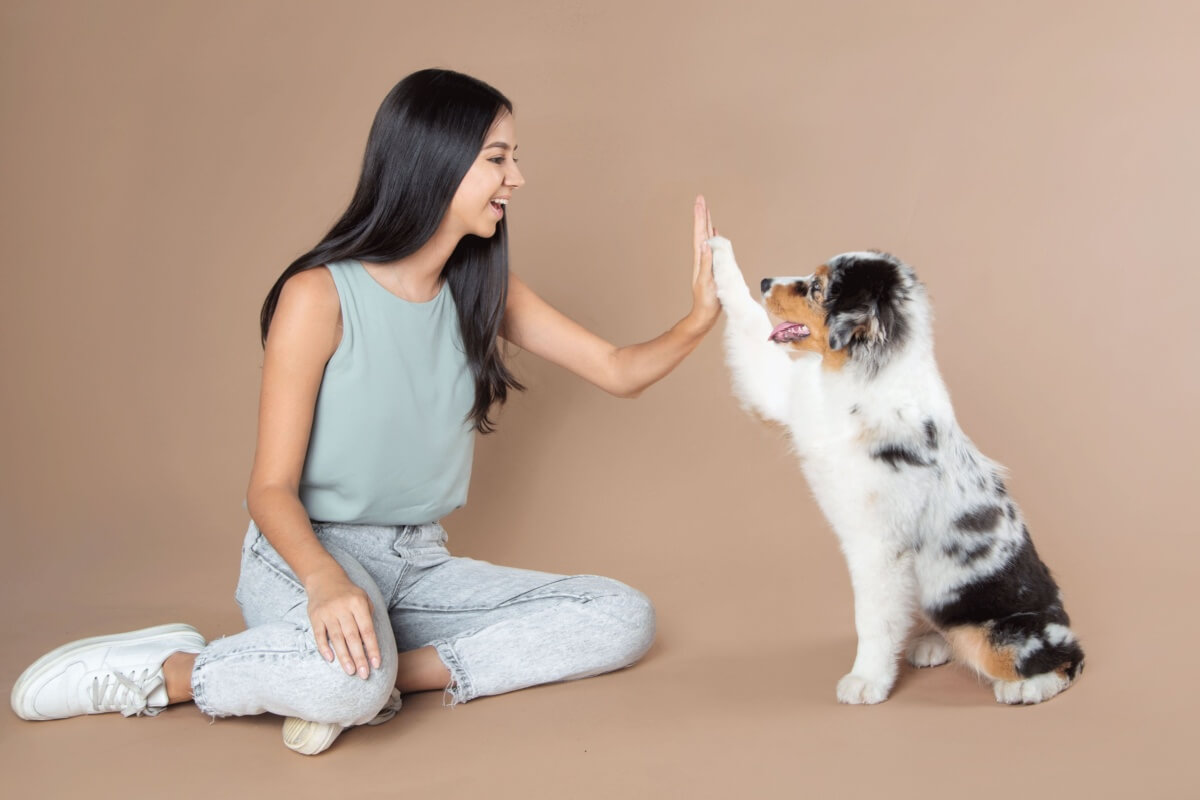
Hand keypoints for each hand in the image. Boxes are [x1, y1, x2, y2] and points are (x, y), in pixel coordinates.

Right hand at [304, 564, 380, 678]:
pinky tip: (331, 659)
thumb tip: (370, 644)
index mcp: (358, 603)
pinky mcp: (315, 616)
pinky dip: (324, 648)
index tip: (376, 664)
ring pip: (337, 638)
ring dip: (344, 657)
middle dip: (359, 657)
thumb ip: (368, 618)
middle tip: (364, 675)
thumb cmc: (349, 593)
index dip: (372, 648)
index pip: (367, 630)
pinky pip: (319, 635)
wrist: (324, 578)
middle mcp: (343, 608)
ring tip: (351, 671)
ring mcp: (328, 612)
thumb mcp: (364, 599)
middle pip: (352, 637)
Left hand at [689, 195, 720, 330]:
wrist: (704, 315)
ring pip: (706, 237)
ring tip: (706, 210)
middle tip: (700, 198)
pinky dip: (713, 237)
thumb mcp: (706, 282)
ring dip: (706, 223)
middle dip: (702, 215)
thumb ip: (706, 264)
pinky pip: (713, 247)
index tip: (700, 202)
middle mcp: (702, 258)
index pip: (699, 234)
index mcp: (700, 260)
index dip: (700, 218)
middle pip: (701, 232)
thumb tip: (704, 243)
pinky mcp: (713, 267)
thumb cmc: (706, 302)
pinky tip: (714, 232)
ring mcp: (707, 262)